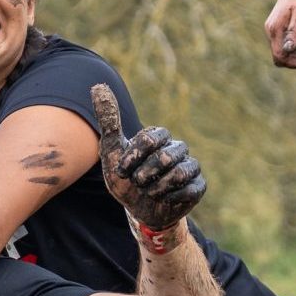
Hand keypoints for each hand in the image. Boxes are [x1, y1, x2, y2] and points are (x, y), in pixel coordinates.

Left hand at [91, 84, 205, 234]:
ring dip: (156, 188)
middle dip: (144, 175)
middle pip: (165, 157)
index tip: (123, 170)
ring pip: (178, 173)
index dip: (133, 158)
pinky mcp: (199, 186)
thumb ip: (108, 120)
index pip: (150, 138)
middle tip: (137, 183)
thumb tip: (97, 85)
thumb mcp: (112, 150)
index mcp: (159, 136)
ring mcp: (191, 166)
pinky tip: (164, 199)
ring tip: (149, 192)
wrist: (137, 209)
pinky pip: (189, 190)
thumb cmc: (125, 178)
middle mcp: (178, 148)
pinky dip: (170, 198)